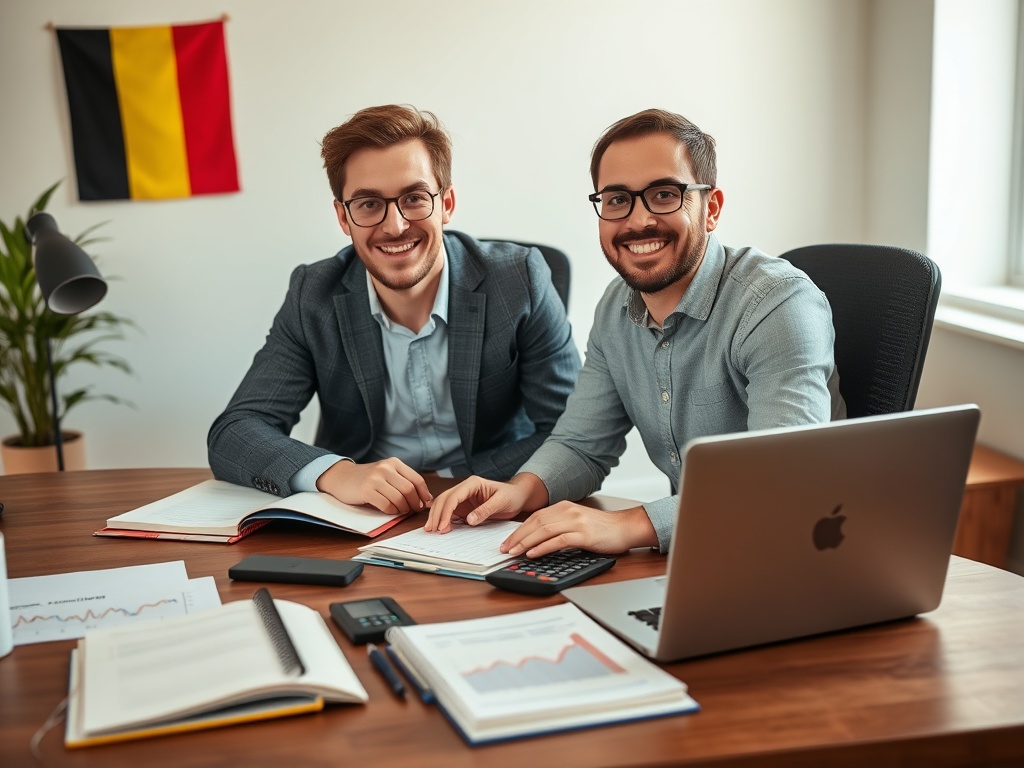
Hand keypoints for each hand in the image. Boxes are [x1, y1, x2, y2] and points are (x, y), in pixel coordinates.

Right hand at [317, 458, 431, 514]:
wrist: (341, 477)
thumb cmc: (367, 479)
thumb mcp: (386, 473)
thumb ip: (403, 482)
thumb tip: (425, 499)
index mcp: (394, 463)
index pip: (417, 479)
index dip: (424, 494)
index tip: (425, 504)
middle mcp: (386, 468)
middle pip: (409, 490)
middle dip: (414, 503)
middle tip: (412, 510)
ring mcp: (375, 479)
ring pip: (398, 498)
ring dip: (402, 509)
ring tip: (401, 511)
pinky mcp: (366, 490)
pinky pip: (386, 505)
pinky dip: (391, 511)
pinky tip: (390, 511)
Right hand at [424, 476, 531, 532]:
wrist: (517, 496)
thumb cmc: (512, 496)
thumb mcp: (501, 502)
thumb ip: (485, 510)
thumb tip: (469, 520)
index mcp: (473, 483)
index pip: (454, 496)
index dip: (446, 511)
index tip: (442, 525)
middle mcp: (465, 489)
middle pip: (444, 499)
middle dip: (437, 514)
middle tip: (432, 530)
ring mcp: (463, 497)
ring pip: (444, 504)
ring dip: (436, 516)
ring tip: (431, 530)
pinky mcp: (464, 506)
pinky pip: (450, 512)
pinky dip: (443, 519)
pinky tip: (440, 528)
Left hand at [500, 502, 656, 557]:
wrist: (625, 528)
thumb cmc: (602, 529)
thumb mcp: (576, 521)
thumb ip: (558, 526)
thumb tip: (536, 539)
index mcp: (563, 507)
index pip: (534, 517)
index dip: (518, 530)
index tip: (507, 541)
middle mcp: (568, 511)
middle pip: (535, 523)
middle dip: (517, 537)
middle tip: (505, 549)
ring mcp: (576, 521)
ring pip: (543, 530)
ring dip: (525, 542)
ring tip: (514, 552)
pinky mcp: (583, 534)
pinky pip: (558, 540)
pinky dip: (543, 547)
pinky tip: (533, 553)